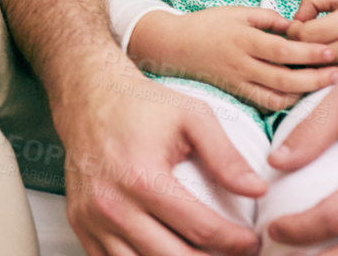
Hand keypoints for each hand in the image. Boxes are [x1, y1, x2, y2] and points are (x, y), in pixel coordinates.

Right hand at [62, 56, 266, 255]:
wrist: (86, 97)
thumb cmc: (138, 104)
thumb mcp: (191, 116)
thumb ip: (225, 155)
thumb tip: (256, 189)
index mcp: (141, 177)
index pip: (201, 229)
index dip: (235, 242)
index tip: (250, 241)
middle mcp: (113, 204)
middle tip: (232, 254)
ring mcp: (92, 219)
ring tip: (200, 254)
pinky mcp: (81, 226)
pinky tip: (166, 253)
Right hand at [130, 6, 337, 112]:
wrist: (173, 46)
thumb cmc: (206, 24)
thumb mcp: (236, 12)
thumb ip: (267, 18)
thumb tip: (295, 26)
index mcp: (243, 39)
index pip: (283, 51)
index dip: (310, 54)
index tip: (331, 52)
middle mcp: (241, 64)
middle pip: (285, 79)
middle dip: (315, 79)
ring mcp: (237, 81)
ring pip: (276, 97)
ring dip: (303, 95)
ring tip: (324, 87)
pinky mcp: (235, 93)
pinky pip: (264, 103)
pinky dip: (285, 103)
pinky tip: (299, 96)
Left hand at [286, 0, 337, 75]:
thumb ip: (312, 0)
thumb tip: (295, 20)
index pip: (301, 35)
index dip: (292, 29)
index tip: (296, 26)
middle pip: (306, 57)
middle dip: (296, 49)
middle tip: (297, 41)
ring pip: (318, 73)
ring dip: (309, 64)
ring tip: (310, 52)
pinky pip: (334, 81)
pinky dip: (325, 73)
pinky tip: (325, 63)